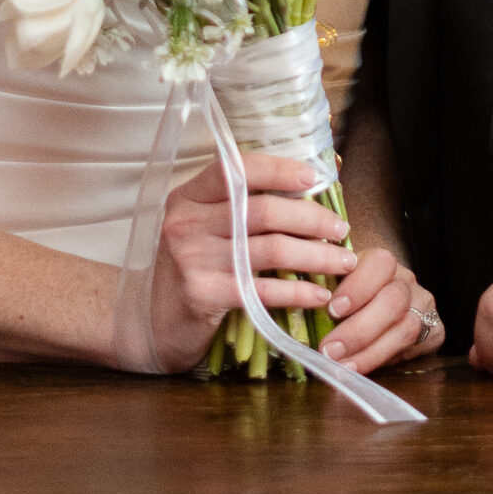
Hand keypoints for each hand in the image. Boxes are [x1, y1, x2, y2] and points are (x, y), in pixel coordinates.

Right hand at [149, 154, 356, 374]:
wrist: (149, 323)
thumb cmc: (189, 270)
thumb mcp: (202, 228)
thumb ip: (239, 208)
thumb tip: (305, 185)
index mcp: (188, 197)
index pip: (237, 169)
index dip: (280, 170)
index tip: (314, 178)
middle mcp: (187, 222)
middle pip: (264, 210)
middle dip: (312, 219)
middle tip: (341, 229)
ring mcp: (193, 258)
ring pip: (272, 249)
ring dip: (316, 256)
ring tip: (342, 262)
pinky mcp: (203, 295)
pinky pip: (263, 289)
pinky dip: (298, 291)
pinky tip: (318, 295)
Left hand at [320, 245, 444, 375]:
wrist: (389, 315)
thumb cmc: (353, 301)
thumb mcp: (338, 287)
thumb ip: (322, 289)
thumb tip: (288, 301)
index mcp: (381, 262)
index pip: (379, 263)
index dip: (357, 286)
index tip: (332, 308)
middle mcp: (406, 281)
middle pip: (393, 299)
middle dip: (359, 328)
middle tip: (329, 349)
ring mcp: (423, 304)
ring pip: (406, 326)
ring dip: (370, 350)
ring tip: (343, 366)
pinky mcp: (435, 329)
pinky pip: (415, 346)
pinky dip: (384, 360)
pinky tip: (362, 370)